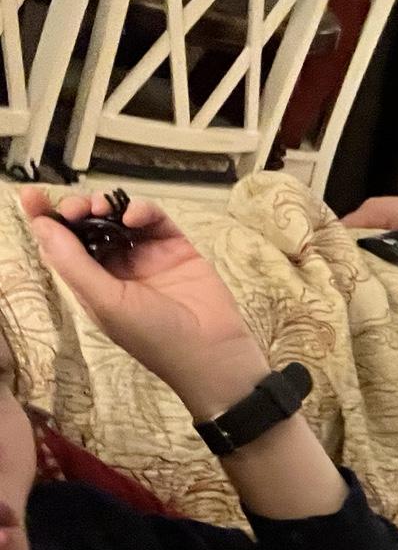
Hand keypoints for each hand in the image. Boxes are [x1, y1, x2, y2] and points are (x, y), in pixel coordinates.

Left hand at [20, 187, 269, 418]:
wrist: (212, 352)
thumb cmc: (157, 339)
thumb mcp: (105, 303)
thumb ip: (73, 263)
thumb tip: (42, 227)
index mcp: (95, 285)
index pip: (64, 247)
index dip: (48, 221)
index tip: (33, 197)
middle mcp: (119, 269)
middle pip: (90, 228)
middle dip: (80, 211)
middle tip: (79, 208)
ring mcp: (149, 257)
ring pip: (121, 219)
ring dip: (109, 206)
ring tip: (106, 207)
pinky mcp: (177, 249)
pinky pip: (156, 220)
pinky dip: (144, 211)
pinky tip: (136, 216)